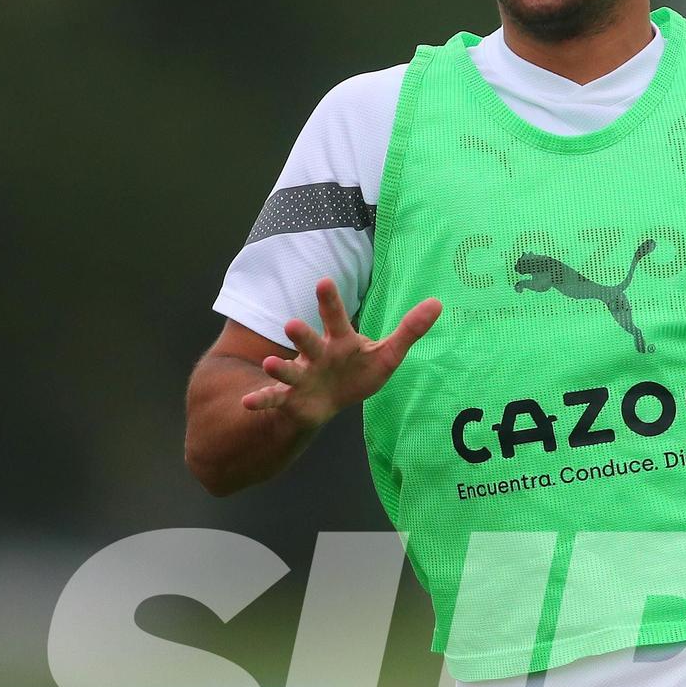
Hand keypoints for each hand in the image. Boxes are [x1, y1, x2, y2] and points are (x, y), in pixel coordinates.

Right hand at [240, 278, 441, 429]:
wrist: (330, 402)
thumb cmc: (357, 372)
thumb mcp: (387, 354)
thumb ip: (409, 329)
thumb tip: (438, 303)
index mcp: (339, 340)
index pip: (335, 317)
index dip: (329, 301)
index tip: (323, 282)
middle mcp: (317, 355)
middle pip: (309, 342)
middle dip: (301, 334)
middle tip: (291, 324)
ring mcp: (301, 376)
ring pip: (288, 371)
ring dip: (278, 368)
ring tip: (268, 365)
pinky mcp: (291, 398)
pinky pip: (274, 399)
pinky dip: (261, 401)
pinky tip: (247, 404)